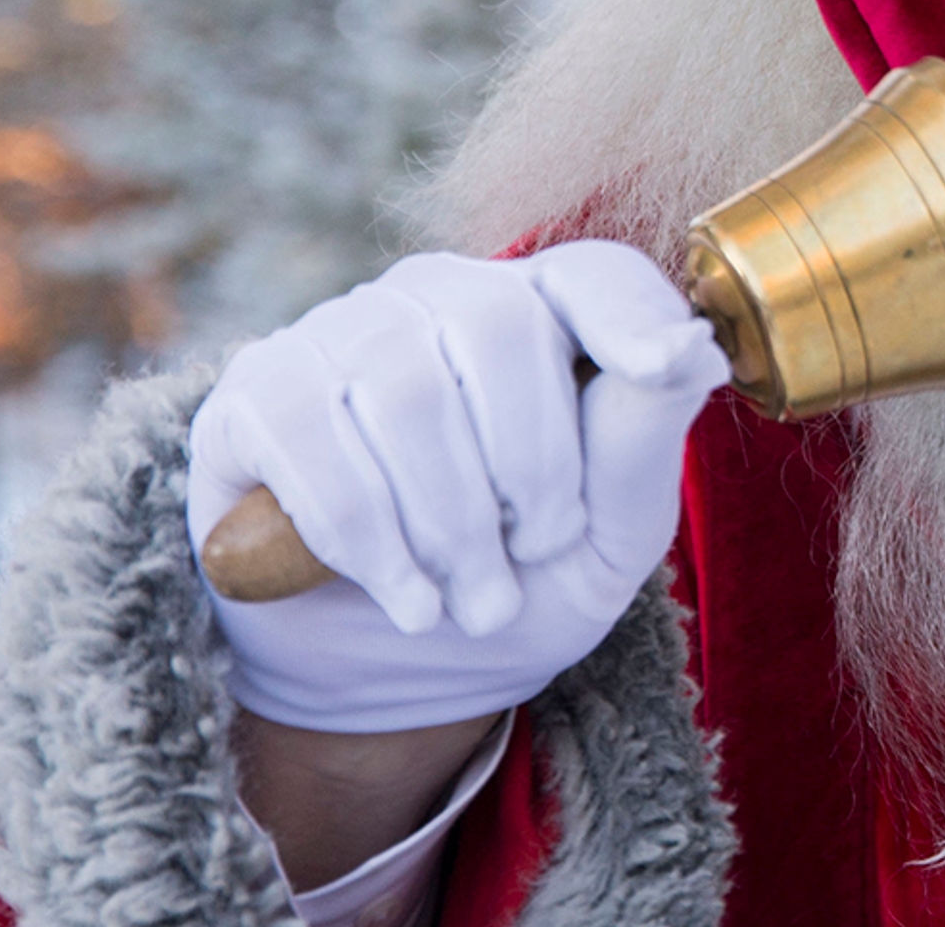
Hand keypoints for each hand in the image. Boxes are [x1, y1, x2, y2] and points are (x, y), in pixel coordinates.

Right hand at [185, 241, 726, 732]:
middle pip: (498, 328)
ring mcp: (337, 334)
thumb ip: (643, 441)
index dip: (632, 314)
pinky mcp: (253, 394)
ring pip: (403, 392)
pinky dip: (368, 537)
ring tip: (473, 603)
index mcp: (541, 313)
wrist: (386, 669)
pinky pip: (311, 440)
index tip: (667, 367)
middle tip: (530, 560)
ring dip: (450, 523)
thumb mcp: (606, 537)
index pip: (592, 275)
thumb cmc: (515, 582)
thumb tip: (691, 349)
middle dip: (530, 468)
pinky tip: (406, 599)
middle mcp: (437, 298)